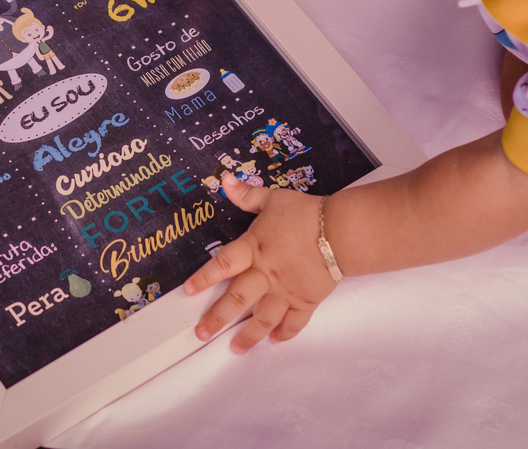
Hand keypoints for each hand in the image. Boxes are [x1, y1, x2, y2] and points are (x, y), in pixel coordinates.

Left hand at [184, 174, 338, 352]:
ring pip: (264, 318)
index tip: (188, 291)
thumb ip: (247, 195)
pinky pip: (294, 322)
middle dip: (217, 318)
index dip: (204, 277)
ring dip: (249, 335)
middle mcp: (267, 274)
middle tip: (201, 333)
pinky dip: (285, 333)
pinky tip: (275, 341)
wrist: (340, 232)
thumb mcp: (273, 199)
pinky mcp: (307, 300)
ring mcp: (286, 291)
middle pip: (238, 300)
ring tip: (236, 349)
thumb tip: (225, 180)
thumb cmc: (306, 214)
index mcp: (255, 249)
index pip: (223, 264)